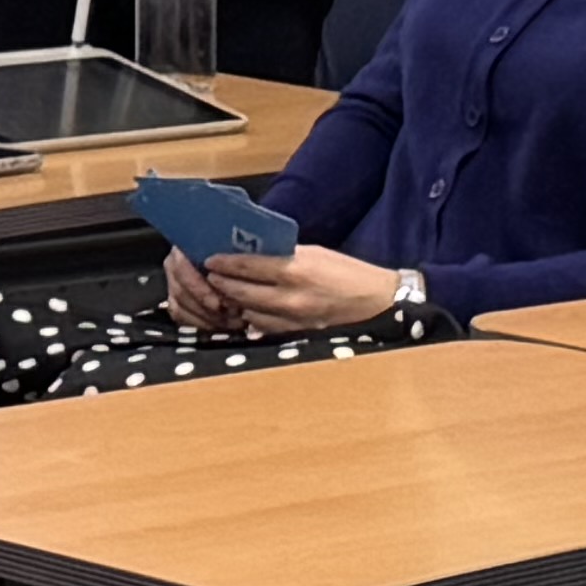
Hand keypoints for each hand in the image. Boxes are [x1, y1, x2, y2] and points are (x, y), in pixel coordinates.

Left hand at [197, 240, 406, 334]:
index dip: (224, 264)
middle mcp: (290, 297)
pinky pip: (264, 327)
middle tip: (209, 276)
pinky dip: (251, 318)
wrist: (376, 301)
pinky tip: (244, 311)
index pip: (247, 267)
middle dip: (221, 285)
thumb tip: (252, 253)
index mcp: (295, 270)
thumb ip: (282, 255)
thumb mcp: (313, 253)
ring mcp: (293, 319)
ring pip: (249, 313)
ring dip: (234, 304)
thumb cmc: (346, 271)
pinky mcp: (297, 332)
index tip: (209, 260)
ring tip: (223, 292)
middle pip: (241, 293)